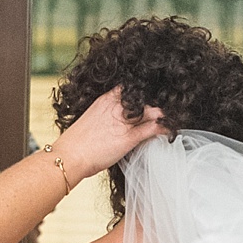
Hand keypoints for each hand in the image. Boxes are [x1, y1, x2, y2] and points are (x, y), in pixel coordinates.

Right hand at [52, 86, 166, 181]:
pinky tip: (170, 129)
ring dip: (164, 113)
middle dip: (158, 100)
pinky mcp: (128, 137)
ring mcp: (123, 121)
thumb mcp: (92, 119)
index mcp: (107, 99)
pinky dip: (164, 128)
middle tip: (170, 104)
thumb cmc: (77, 142)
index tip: (153, 95)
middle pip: (145, 96)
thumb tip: (115, 120)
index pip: (132, 87)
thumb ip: (106, 114)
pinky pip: (152, 128)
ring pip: (152, 110)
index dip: (144, 91)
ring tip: (173, 116)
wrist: (68, 156)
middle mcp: (117, 106)